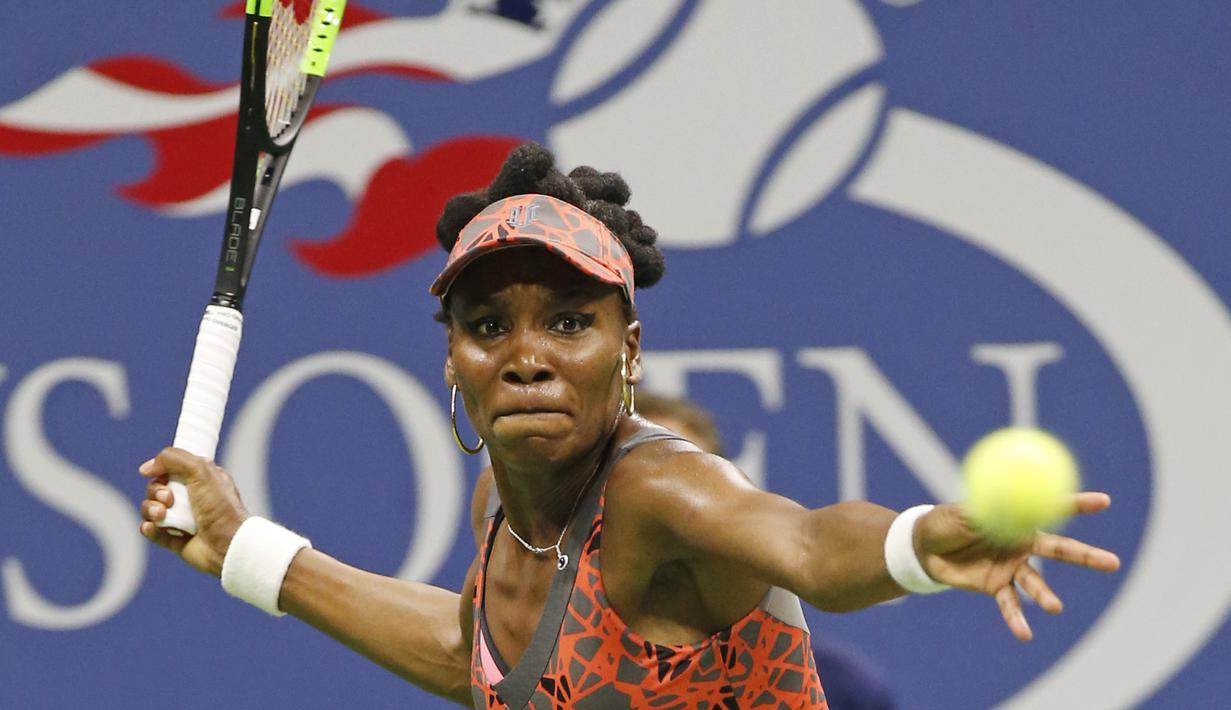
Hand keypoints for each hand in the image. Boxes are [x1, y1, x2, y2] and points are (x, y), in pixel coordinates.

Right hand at [138, 447, 248, 576]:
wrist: (227, 543)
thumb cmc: (220, 506)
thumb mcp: (201, 470)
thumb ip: (174, 459)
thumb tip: (146, 468)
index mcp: (202, 479)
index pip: (172, 468)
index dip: (162, 469)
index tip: (159, 472)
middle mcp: (191, 497)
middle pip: (157, 487)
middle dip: (156, 491)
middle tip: (169, 499)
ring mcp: (182, 518)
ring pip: (151, 509)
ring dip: (150, 510)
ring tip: (162, 515)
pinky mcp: (175, 538)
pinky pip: (152, 530)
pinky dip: (149, 528)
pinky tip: (152, 527)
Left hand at [915, 492, 1119, 640]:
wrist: (923, 547)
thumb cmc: (945, 521)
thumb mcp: (963, 512)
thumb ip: (985, 509)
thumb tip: (1008, 495)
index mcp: (1017, 519)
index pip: (1052, 509)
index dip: (1077, 505)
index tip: (1104, 501)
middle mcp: (1021, 544)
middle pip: (1060, 549)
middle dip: (1086, 556)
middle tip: (1113, 562)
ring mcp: (1012, 566)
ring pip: (1035, 582)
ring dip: (1045, 595)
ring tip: (1055, 607)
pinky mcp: (997, 586)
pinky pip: (1009, 605)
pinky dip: (1016, 619)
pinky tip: (1025, 634)